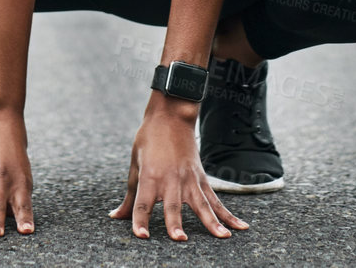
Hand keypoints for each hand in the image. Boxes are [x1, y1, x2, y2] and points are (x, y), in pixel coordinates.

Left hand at [109, 95, 249, 241]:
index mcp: (150, 176)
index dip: (140, 220)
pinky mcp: (202, 179)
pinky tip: (240, 227)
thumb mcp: (134, 166)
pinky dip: (228, 214)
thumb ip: (129, 196)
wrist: (170, 117)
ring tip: (222, 237)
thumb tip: (116, 217)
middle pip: (172, 206)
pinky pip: (215, 200)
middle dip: (176, 223)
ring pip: (201, 204)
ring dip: (212, 222)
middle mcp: (170, 179)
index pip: (142, 204)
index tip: (141, 236)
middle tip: (179, 239)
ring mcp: (189, 179)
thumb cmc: (148, 141)